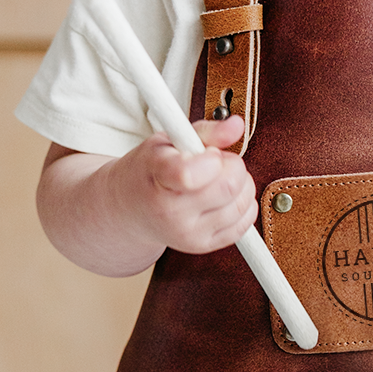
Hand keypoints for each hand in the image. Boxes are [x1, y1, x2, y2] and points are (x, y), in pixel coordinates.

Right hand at [123, 114, 254, 253]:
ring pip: (241, 204)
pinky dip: (243, 205)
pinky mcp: (202, 246)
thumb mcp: (168, 141)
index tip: (208, 153)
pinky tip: (223, 197)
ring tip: (217, 179)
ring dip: (240, 184)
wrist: (128, 209)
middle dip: (233, 165)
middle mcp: (170, 212)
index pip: (189, 174)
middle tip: (216, 162)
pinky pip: (244, 224)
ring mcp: (187, 234)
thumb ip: (206, 131)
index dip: (212, 159)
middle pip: (228, 186)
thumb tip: (237, 125)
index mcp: (157, 178)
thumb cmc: (151, 170)